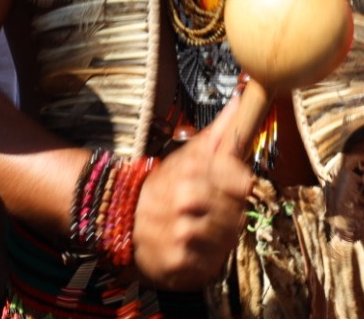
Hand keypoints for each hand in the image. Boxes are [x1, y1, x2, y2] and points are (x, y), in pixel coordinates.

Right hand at [130, 93, 255, 290]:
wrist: (120, 219)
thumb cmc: (161, 186)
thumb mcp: (186, 155)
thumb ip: (218, 133)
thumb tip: (241, 98)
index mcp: (192, 173)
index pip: (242, 182)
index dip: (238, 185)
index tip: (227, 187)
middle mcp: (187, 203)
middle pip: (238, 213)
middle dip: (228, 213)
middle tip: (207, 212)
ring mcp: (182, 235)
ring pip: (228, 240)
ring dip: (219, 238)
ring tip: (199, 229)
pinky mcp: (178, 265)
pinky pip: (211, 266)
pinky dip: (206, 260)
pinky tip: (192, 248)